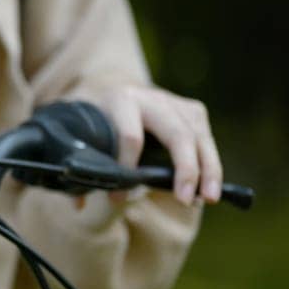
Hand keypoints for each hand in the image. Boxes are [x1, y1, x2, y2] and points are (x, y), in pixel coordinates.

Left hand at [82, 84, 222, 206]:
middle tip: (184, 199)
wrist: (112, 84)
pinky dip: (211, 162)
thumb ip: (81, 163)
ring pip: (198, 135)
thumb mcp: (83, 130)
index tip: (117, 197)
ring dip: (208, 168)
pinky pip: (206, 136)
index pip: (130, 135)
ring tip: (209, 198)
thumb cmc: (96, 117)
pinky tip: (210, 185)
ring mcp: (175, 102)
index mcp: (119, 100)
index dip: (127, 166)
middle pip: (177, 133)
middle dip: (185, 168)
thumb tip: (78, 204)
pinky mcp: (192, 110)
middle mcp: (151, 98)